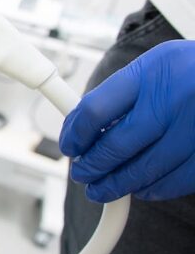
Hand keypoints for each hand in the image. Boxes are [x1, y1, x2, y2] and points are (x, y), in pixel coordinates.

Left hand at [60, 40, 194, 201]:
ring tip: (102, 188)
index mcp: (155, 70)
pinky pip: (176, 181)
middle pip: (116, 146)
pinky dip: (153, 189)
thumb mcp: (159, 65)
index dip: (75, 134)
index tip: (70, 145)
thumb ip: (124, 92)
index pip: (95, 110)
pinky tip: (141, 188)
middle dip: (91, 166)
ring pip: (144, 170)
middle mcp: (177, 98)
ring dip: (116, 185)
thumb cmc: (194, 70)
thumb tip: (84, 130)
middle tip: (82, 173)